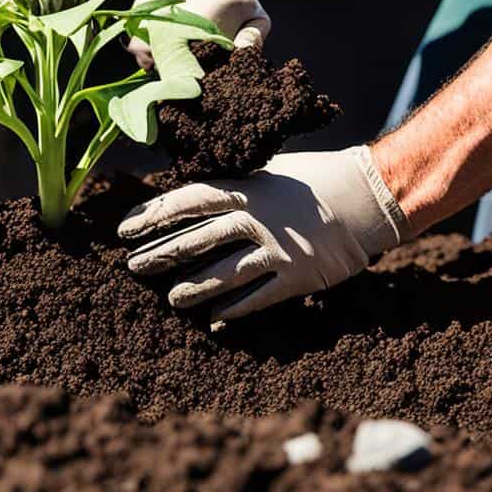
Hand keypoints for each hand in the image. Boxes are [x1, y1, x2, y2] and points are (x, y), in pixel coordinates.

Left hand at [119, 147, 405, 323]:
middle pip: (195, 241)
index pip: (186, 202)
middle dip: (160, 255)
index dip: (151, 216)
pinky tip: (214, 320)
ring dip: (192, 289)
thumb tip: (189, 196)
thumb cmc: (312, 179)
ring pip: (222, 275)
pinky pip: (258, 299)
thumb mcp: (267, 171)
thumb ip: (232, 185)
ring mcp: (276, 250)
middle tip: (133, 268)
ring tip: (171, 298)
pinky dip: (234, 310)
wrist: (367, 198)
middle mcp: (255, 218)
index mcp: (244, 188)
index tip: (124, 230)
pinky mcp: (296, 276)